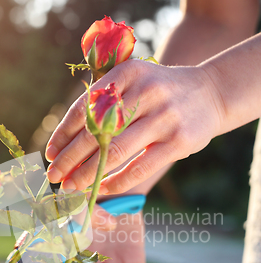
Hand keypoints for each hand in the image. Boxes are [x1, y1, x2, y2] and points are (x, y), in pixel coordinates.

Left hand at [45, 59, 222, 194]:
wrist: (211, 94)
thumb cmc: (160, 93)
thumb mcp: (135, 81)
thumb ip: (106, 101)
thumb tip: (67, 141)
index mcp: (128, 73)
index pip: (84, 107)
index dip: (63, 134)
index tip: (50, 154)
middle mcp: (145, 92)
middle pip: (96, 133)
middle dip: (69, 159)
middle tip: (54, 176)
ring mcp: (164, 117)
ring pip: (115, 153)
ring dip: (88, 174)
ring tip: (72, 186)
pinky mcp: (179, 141)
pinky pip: (139, 168)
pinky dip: (116, 182)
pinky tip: (102, 189)